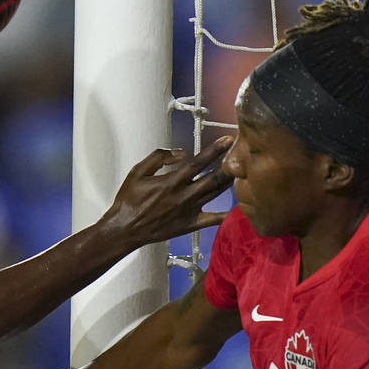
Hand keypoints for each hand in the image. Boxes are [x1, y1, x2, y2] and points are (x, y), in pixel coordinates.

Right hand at [97, 137, 233, 251]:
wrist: (125, 228)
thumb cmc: (129, 199)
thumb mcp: (137, 171)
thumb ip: (159, 157)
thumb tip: (181, 153)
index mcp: (172, 181)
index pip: (199, 162)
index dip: (215, 150)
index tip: (228, 140)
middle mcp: (184, 195)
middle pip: (213, 178)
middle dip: (229, 164)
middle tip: (243, 154)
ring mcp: (189, 211)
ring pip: (215, 194)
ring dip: (229, 182)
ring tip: (241, 172)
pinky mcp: (190, 224)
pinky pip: (212, 220)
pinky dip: (226, 214)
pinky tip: (238, 208)